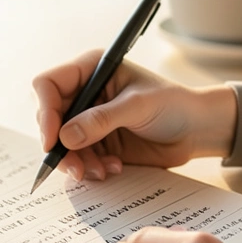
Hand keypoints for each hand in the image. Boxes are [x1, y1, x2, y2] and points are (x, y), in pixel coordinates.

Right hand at [32, 50, 236, 181]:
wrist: (197, 129)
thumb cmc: (173, 104)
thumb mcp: (138, 106)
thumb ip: (101, 120)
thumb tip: (65, 137)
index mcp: (91, 70)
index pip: (49, 85)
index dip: (45, 112)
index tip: (52, 139)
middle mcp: (85, 94)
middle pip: (50, 119)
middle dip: (60, 146)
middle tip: (76, 167)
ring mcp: (89, 120)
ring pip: (62, 145)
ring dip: (76, 162)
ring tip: (101, 171)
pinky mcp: (98, 143)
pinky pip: (79, 159)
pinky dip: (90, 169)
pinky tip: (112, 169)